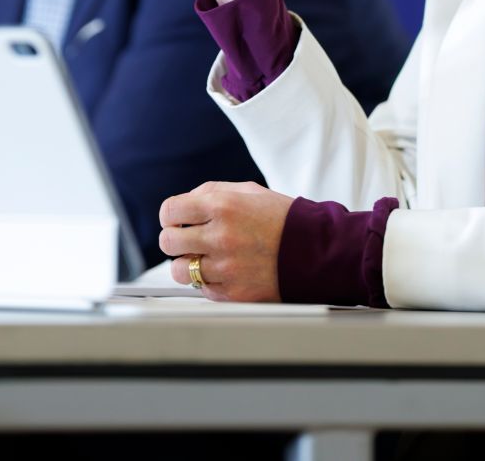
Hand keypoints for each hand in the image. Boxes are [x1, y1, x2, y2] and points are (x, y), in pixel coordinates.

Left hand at [158, 180, 294, 302]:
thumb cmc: (282, 219)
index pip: (170, 210)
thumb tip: (183, 204)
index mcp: (223, 206)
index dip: (170, 216)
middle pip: (168, 242)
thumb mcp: (248, 191)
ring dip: (187, 264)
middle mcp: (221, 236)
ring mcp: (226, 267)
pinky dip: (208, 281)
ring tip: (205, 258)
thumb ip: (211, 192)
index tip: (177, 220)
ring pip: (179, 270)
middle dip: (175, 239)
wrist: (316, 251)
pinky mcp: (234, 293)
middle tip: (188, 240)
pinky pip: (201, 289)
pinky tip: (224, 271)